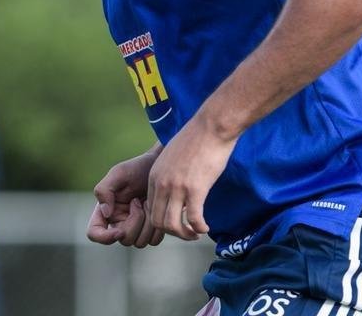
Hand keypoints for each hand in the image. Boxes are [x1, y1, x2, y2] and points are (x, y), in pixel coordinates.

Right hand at [86, 150, 164, 247]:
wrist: (159, 166)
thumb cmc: (137, 168)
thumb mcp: (118, 174)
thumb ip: (104, 190)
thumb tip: (106, 214)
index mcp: (105, 210)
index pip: (94, 233)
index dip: (104, 238)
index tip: (119, 231)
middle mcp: (118, 222)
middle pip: (124, 240)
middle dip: (135, 221)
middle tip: (138, 201)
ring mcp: (135, 228)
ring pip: (140, 242)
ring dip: (147, 222)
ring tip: (148, 202)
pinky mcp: (150, 230)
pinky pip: (153, 240)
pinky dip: (157, 227)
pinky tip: (157, 209)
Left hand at [145, 118, 235, 239]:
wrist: (211, 127)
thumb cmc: (196, 139)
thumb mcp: (172, 157)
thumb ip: (169, 174)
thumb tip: (175, 190)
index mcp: (155, 175)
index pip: (150, 209)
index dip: (163, 221)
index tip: (178, 222)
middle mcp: (162, 183)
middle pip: (158, 221)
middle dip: (172, 232)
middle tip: (187, 232)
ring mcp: (177, 187)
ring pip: (172, 224)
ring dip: (184, 234)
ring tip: (195, 233)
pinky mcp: (195, 188)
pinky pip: (193, 219)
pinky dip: (199, 228)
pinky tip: (205, 227)